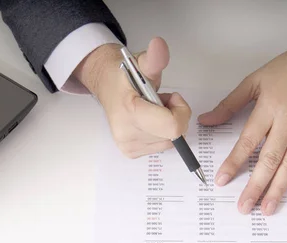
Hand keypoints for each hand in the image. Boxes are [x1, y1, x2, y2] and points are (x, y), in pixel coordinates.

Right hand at [74, 37, 190, 157]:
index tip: (171, 98)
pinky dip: (161, 134)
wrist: (107, 86)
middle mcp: (127, 135)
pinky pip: (161, 146)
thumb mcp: (142, 63)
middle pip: (173, 135)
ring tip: (153, 110)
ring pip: (169, 142)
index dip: (180, 112)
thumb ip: (154, 58)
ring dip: (168, 125)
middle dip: (174, 116)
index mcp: (130, 113)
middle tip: (159, 101)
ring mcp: (129, 147)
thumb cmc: (125, 76)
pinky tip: (149, 121)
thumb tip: (159, 44)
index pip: (172, 127)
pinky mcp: (131, 153)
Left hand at [199, 23, 286, 214]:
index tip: (222, 180)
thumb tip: (207, 121)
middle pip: (269, 159)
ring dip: (278, 189)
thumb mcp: (254, 81)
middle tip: (244, 206)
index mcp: (269, 108)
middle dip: (255, 186)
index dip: (234, 162)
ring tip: (267, 209)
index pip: (248, 141)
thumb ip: (229, 104)